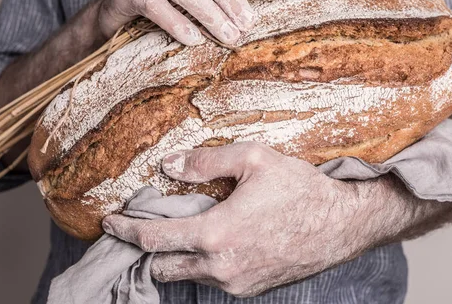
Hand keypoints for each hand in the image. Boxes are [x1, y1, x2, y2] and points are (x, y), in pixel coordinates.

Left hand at [102, 142, 383, 296]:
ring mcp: (237, 284)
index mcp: (217, 235)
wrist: (342, 224)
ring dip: (174, 257)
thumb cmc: (300, 189)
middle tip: (142, 227)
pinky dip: (200, 264)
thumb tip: (166, 166)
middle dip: (145, 249)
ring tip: (178, 231)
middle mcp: (221, 267)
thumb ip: (204, 163)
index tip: (108, 222)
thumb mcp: (253, 160)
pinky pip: (213, 280)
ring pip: (187, 276)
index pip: (152, 239)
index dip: (125, 230)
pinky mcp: (251, 289)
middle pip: (161, 267)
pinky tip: (211, 241)